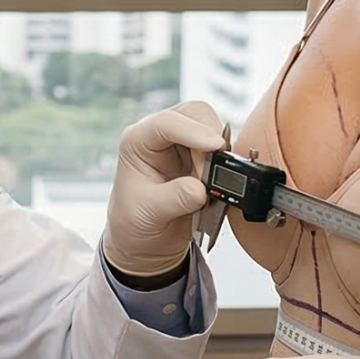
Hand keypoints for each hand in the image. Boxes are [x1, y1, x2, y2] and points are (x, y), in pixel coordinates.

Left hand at [105, 101, 228, 277]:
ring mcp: (183, 145)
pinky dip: (226, 166)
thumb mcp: (147, 214)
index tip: (215, 146)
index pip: (167, 122)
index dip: (193, 131)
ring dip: (219, 156)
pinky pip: (223, 151)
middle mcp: (160, 137)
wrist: (145, 243)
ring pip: (214, 130)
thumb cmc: (133, 223)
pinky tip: (214, 189)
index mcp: (137, 141)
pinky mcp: (202, 158)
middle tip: (210, 175)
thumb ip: (174, 199)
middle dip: (210, 141)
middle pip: (196, 115)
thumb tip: (200, 189)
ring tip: (207, 188)